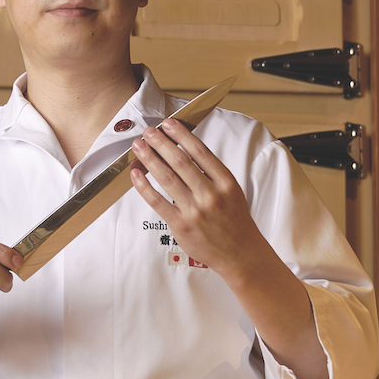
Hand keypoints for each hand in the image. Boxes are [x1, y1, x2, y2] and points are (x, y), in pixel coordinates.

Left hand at [129, 119, 327, 378]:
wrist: (241, 254)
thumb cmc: (235, 221)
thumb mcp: (233, 191)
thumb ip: (212, 173)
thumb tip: (184, 150)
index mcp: (226, 182)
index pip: (200, 152)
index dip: (181, 135)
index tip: (168, 123)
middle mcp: (211, 194)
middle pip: (180, 161)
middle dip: (161, 143)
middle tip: (148, 131)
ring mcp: (195, 211)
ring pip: (167, 178)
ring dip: (150, 159)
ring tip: (138, 147)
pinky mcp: (181, 226)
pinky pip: (158, 202)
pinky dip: (144, 186)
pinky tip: (136, 174)